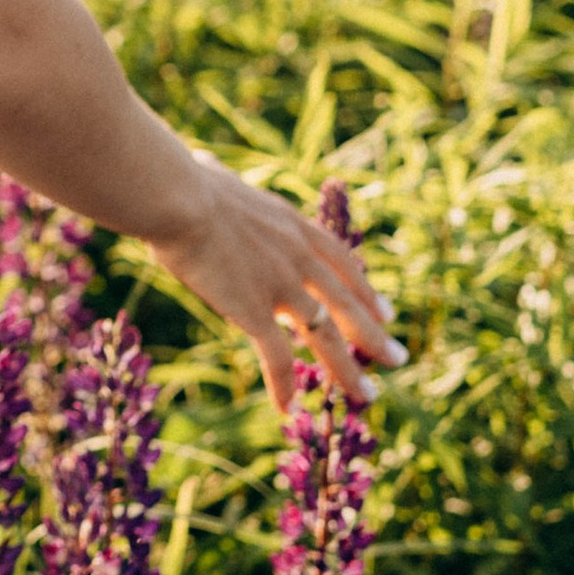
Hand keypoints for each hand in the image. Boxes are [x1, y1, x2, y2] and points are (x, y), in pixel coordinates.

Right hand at [143, 161, 401, 409]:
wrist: (176, 198)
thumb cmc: (181, 182)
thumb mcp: (217, 178)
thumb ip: (221, 182)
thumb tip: (204, 167)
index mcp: (291, 225)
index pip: (342, 263)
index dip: (366, 290)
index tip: (384, 312)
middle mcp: (297, 257)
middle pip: (348, 304)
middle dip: (375, 335)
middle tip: (397, 358)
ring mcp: (280, 286)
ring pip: (325, 337)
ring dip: (346, 371)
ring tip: (365, 397)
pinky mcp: (254, 312)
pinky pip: (276, 357)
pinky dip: (283, 385)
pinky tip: (286, 407)